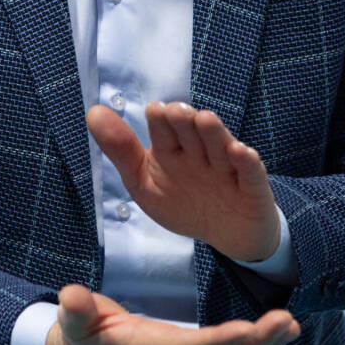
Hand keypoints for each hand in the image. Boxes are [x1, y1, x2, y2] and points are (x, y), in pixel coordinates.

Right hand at [44, 284, 298, 344]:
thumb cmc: (83, 336)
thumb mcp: (73, 322)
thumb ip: (75, 311)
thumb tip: (71, 296)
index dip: (218, 342)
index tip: (246, 330)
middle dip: (255, 343)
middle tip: (286, 323)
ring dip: (265, 344)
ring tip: (292, 325)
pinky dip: (260, 343)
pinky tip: (283, 330)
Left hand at [87, 101, 280, 263]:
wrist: (229, 234)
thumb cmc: (184, 201)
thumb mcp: (144, 182)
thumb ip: (121, 150)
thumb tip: (93, 112)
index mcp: (173, 150)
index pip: (164, 129)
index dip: (161, 119)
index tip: (155, 111)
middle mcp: (200, 153)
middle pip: (193, 132)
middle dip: (185, 121)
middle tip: (177, 111)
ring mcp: (227, 169)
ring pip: (220, 146)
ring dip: (214, 133)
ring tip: (205, 119)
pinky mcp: (251, 188)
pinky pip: (251, 173)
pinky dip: (247, 163)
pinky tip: (241, 152)